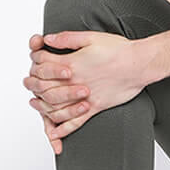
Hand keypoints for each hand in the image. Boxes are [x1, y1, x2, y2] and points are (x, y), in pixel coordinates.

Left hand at [24, 29, 142, 153]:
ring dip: (42, 108)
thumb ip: (67, 39)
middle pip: (43, 87)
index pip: (42, 63)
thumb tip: (48, 39)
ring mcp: (84, 98)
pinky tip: (55, 132)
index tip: (36, 60)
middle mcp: (74, 83)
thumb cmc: (118, 50)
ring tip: (37, 106)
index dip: (35, 61)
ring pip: (55, 108)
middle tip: (31, 84)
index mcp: (71, 63)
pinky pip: (75, 123)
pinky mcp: (95, 108)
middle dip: (34, 85)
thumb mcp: (90, 37)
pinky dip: (63, 129)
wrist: (138, 64)